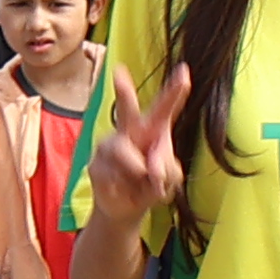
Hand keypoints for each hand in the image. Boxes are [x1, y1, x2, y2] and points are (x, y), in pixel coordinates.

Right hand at [80, 61, 197, 237]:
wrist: (127, 208)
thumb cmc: (151, 185)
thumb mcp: (170, 180)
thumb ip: (169, 169)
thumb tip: (150, 166)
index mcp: (153, 130)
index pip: (165, 109)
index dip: (175, 91)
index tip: (185, 70)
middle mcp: (129, 131)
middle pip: (127, 110)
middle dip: (123, 92)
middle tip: (118, 71)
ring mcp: (109, 146)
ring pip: (128, 156)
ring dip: (140, 173)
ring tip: (140, 180)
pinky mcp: (95, 164)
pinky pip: (115, 176)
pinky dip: (125, 188)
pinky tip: (122, 187)